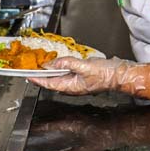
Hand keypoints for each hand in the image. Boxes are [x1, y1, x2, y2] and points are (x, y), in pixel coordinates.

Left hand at [29, 56, 145, 95]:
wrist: (121, 74)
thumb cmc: (107, 74)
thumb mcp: (85, 66)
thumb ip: (68, 63)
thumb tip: (53, 63)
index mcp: (72, 87)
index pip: (50, 84)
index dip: (38, 79)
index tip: (28, 76)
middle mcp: (73, 87)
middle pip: (53, 82)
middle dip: (42, 76)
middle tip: (32, 69)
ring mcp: (78, 83)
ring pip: (60, 77)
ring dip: (51, 71)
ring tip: (43, 65)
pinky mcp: (83, 77)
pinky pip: (68, 73)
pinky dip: (61, 68)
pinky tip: (61, 63)